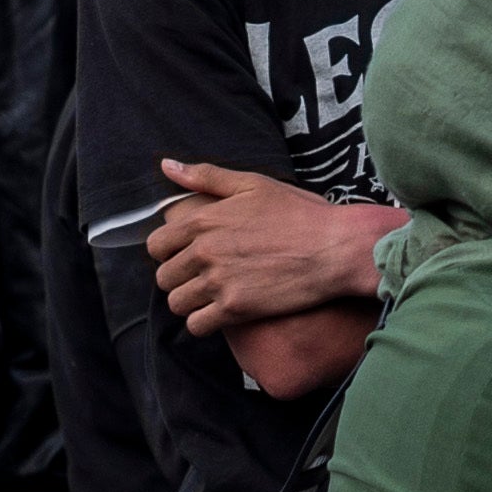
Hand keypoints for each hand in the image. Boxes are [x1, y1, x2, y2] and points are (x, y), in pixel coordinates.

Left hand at [151, 163, 392, 336]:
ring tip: (209, 296)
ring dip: (189, 302)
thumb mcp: (253, 183)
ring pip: (177, 303)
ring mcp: (218, 281)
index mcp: (204, 219)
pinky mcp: (235, 308)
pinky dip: (203, 322)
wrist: (334, 248)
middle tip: (201, 277)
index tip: (185, 254)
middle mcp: (205, 251)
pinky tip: (220, 312)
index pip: (156, 244)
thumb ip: (206, 176)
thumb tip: (167, 166)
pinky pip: (196, 326)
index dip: (167, 251)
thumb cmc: (299, 213)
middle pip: (164, 277)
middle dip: (178, 278)